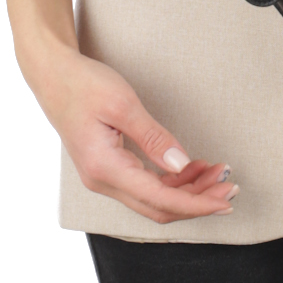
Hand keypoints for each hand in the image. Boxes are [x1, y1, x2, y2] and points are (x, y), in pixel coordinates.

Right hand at [0, 0, 236, 223]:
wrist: (52, 75)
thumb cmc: (83, 84)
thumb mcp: (123, 105)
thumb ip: (154, 138)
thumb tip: (181, 165)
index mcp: (105, 168)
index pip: (160, 199)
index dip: (196, 203)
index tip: (224, 199)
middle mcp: (102, 181)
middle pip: (159, 207)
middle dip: (198, 201)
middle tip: (230, 189)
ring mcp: (103, 177)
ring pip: (153, 199)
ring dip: (187, 191)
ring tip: (216, 174)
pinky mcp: (107, 169)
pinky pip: (144, 186)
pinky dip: (172, 182)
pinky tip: (192, 169)